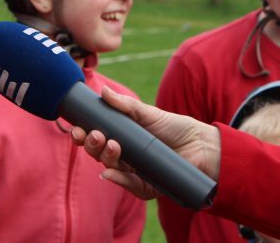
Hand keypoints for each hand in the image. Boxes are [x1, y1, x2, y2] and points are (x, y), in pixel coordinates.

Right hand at [69, 86, 221, 199]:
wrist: (203, 146)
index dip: (83, 135)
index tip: (76, 128)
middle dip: (91, 145)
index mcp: (122, 138)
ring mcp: (134, 173)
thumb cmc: (176, 128)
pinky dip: (117, 179)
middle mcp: (125, 157)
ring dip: (104, 158)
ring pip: (110, 169)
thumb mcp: (149, 113)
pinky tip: (109, 172)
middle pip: (99, 154)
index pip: (97, 138)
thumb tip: (104, 92)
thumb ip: (126, 105)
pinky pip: (127, 185)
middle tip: (95, 135)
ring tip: (112, 144)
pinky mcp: (146, 187)